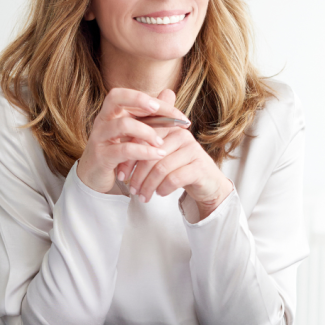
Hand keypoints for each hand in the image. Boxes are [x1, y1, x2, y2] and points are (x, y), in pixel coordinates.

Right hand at [77, 88, 190, 193]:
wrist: (95, 177)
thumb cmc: (117, 152)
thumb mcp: (135, 132)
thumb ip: (152, 115)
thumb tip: (170, 92)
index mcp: (112, 111)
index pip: (132, 96)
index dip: (158, 103)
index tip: (181, 117)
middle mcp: (103, 120)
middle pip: (116, 97)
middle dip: (141, 100)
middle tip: (161, 112)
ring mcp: (100, 137)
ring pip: (123, 124)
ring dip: (147, 132)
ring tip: (161, 143)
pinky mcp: (102, 156)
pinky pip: (124, 150)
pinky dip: (144, 152)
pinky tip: (158, 155)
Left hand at [120, 90, 233, 219]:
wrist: (207, 183)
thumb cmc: (179, 168)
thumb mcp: (160, 156)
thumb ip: (143, 149)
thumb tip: (117, 152)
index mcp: (169, 128)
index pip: (143, 139)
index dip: (129, 158)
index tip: (121, 174)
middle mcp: (182, 135)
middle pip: (150, 154)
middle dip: (137, 175)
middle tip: (131, 190)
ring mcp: (193, 150)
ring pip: (161, 168)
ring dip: (148, 186)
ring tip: (143, 196)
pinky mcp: (200, 167)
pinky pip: (174, 178)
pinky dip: (163, 188)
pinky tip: (159, 193)